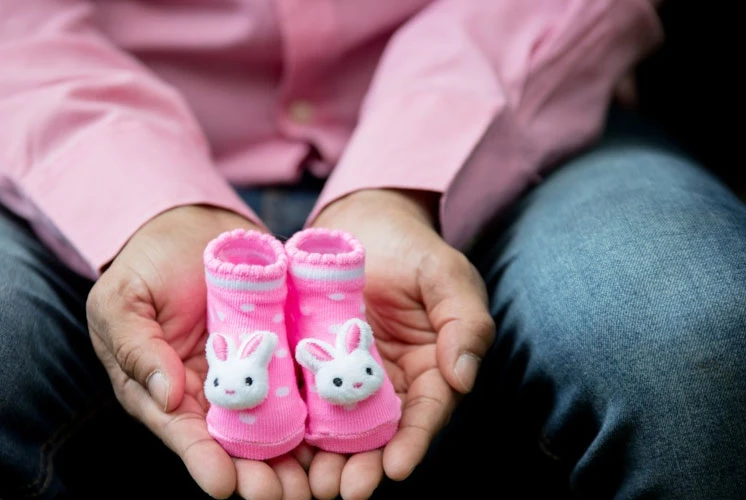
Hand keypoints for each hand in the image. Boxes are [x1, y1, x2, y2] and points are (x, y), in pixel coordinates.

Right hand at [86, 205, 310, 499]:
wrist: (191, 227)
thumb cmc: (145, 265)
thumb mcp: (122, 301)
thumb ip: (136, 346)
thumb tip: (165, 395)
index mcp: (165, 391)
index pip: (183, 434)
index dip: (202, 460)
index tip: (224, 485)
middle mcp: (210, 393)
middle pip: (234, 443)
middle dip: (258, 473)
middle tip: (283, 495)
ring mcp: (248, 375)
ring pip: (273, 425)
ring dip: (294, 456)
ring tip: (316, 483)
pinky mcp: (281, 353)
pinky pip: (300, 383)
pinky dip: (320, 410)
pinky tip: (343, 433)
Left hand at [306, 189, 494, 498]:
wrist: (362, 224)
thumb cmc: (413, 249)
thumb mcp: (447, 277)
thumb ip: (465, 323)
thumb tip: (464, 377)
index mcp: (430, 369)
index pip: (426, 413)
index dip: (413, 442)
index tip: (397, 468)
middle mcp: (391, 383)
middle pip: (381, 433)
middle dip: (365, 464)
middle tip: (344, 490)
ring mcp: (349, 376)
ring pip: (341, 425)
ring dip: (329, 458)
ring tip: (313, 483)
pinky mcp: (315, 364)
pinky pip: (306, 398)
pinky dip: (296, 425)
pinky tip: (281, 446)